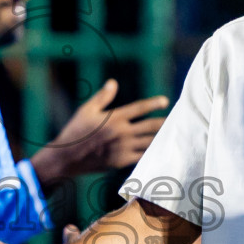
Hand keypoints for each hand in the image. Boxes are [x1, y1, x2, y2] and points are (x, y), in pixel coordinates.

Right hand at [31, 80, 168, 184]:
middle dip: (164, 123)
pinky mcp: (121, 161)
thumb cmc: (75, 131)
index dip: (153, 104)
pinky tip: (159, 150)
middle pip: (151, 126)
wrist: (67, 157)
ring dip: (162, 138)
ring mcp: (123, 148)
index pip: (139, 108)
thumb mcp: (86, 110)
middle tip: (176, 119)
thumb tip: (113, 82)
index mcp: (114, 118)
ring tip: (173, 134)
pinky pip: (142, 156)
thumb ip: (102, 97)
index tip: (165, 101)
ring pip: (149, 142)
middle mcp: (122, 133)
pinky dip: (152, 152)